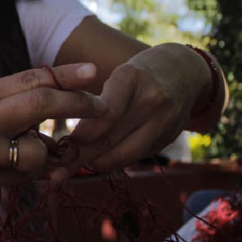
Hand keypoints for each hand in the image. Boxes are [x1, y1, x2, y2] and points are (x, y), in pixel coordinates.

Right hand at [0, 63, 106, 196]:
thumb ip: (8, 100)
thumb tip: (51, 99)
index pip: (31, 78)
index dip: (67, 75)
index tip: (94, 72)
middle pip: (42, 102)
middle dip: (78, 104)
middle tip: (103, 107)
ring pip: (38, 149)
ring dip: (45, 149)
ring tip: (28, 148)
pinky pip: (24, 175)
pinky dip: (30, 169)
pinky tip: (14, 164)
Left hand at [50, 44, 208, 181]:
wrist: (185, 72)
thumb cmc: (138, 74)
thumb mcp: (118, 74)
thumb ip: (97, 100)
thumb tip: (66, 137)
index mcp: (132, 77)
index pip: (104, 113)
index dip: (81, 134)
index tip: (60, 145)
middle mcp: (151, 99)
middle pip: (110, 137)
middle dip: (80, 156)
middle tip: (56, 170)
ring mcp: (165, 121)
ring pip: (123, 153)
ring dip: (96, 163)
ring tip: (72, 169)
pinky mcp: (170, 138)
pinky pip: (136, 156)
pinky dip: (114, 161)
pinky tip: (97, 162)